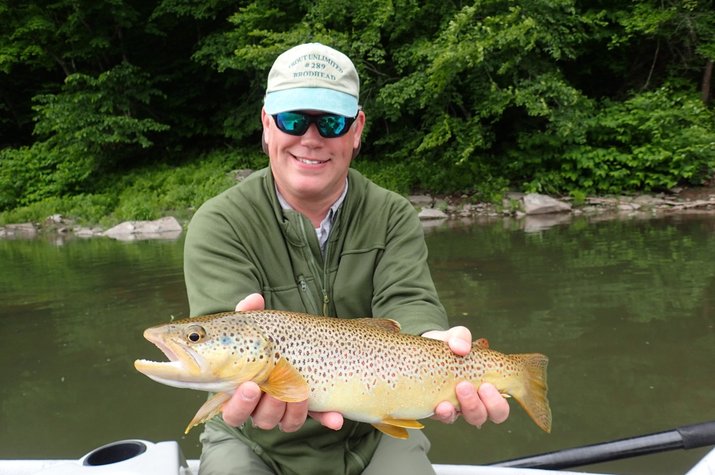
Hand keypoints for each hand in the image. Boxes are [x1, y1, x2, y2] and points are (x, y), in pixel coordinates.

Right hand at [221, 293, 343, 431]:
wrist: (292, 343)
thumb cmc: (262, 340)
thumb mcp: (254, 326)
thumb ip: (248, 314)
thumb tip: (253, 299)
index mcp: (241, 392)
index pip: (232, 412)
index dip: (238, 405)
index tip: (250, 386)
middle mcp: (262, 407)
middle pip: (260, 419)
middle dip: (267, 406)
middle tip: (272, 389)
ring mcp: (287, 409)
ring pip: (286, 421)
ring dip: (293, 409)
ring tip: (300, 390)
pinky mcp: (309, 408)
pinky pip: (317, 418)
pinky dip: (326, 418)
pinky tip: (336, 418)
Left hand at [422, 326, 509, 426]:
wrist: (421, 353)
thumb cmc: (445, 348)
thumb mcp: (454, 337)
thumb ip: (460, 336)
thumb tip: (462, 347)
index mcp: (487, 383)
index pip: (502, 402)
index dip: (498, 400)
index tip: (487, 385)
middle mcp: (478, 399)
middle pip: (494, 414)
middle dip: (489, 403)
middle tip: (476, 386)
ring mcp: (460, 406)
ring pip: (474, 418)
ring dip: (470, 406)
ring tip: (460, 388)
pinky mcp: (441, 410)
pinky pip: (448, 418)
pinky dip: (446, 414)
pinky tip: (442, 406)